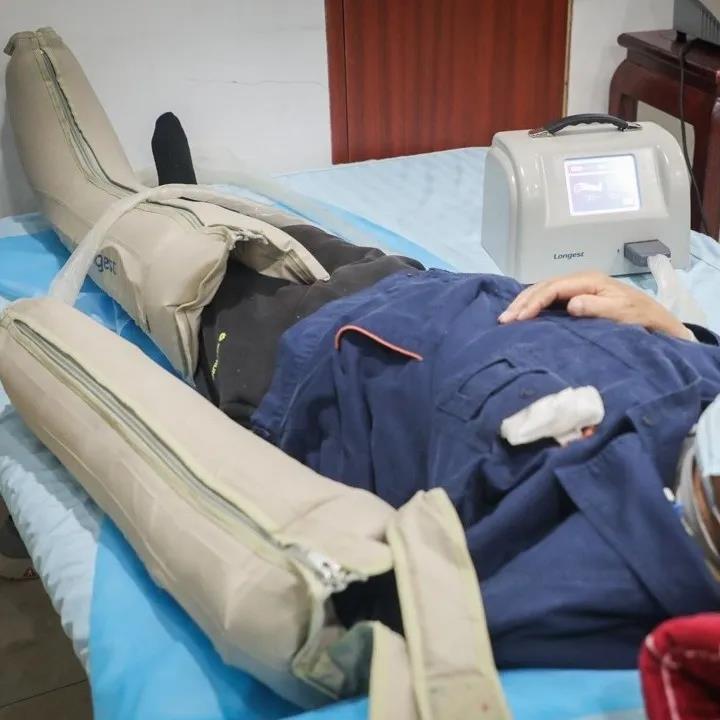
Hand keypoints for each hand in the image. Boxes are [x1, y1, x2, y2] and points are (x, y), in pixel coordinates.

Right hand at [498, 271, 691, 339]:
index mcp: (588, 281)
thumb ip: (597, 307)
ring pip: (543, 291)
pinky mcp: (577, 297)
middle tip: (503, 320)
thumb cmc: (640, 319)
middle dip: (521, 302)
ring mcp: (578, 288)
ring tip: (507, 318)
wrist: (657, 322)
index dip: (533, 302)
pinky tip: (521, 315)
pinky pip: (548, 298)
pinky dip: (532, 305)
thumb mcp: (622, 314)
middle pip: (543, 287)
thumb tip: (571, 304)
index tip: (519, 319)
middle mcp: (580, 281)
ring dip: (524, 303)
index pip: (552, 288)